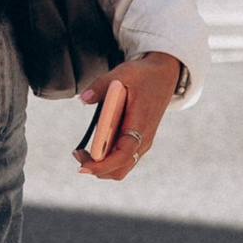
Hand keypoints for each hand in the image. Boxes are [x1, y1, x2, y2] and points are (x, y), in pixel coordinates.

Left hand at [73, 52, 181, 183]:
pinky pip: (122, 160)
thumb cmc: (144, 75)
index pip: (123, 155)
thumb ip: (101, 86)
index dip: (102, 164)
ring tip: (82, 151)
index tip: (83, 165)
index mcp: (141, 125)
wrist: (164, 76)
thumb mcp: (123, 73)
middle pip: (119, 169)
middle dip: (97, 168)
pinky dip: (107, 160)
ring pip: (120, 168)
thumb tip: (83, 98)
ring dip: (101, 166)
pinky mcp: (139, 141)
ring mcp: (142, 143)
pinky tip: (95, 146)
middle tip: (77, 154)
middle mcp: (143, 140)